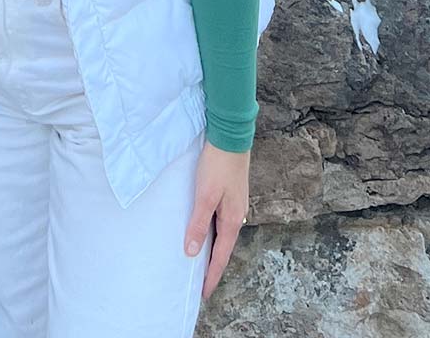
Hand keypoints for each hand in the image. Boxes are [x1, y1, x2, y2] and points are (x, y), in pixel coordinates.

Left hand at [182, 140, 249, 300]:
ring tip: (200, 259)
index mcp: (232, 220)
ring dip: (213, 248)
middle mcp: (237, 216)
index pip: (221, 256)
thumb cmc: (217, 165)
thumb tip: (192, 252)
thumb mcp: (204, 195)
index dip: (212, 274)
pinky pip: (221, 221)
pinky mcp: (230, 194)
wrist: (230, 137)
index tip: (204, 292)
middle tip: (200, 281)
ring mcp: (235, 205)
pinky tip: (205, 229)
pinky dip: (213, 232)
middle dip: (213, 265)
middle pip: (224, 247)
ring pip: (222, 233)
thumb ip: (198, 224)